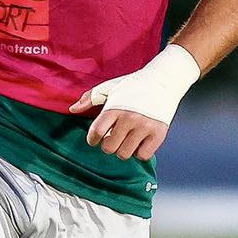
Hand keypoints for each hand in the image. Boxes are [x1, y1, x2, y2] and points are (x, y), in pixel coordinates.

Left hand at [67, 45, 199, 160]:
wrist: (164, 81)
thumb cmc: (134, 85)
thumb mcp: (110, 88)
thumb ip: (89, 98)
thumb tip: (72, 109)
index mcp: (115, 108)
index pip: (96, 133)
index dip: (92, 139)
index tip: (95, 139)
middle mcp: (129, 118)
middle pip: (109, 148)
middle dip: (108, 145)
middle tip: (113, 137)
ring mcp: (145, 127)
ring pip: (124, 154)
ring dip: (123, 150)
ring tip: (127, 140)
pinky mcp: (159, 134)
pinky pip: (143, 156)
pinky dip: (140, 152)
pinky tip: (140, 142)